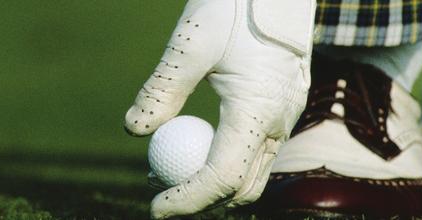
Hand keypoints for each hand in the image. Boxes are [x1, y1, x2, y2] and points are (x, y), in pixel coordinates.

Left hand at [124, 0, 314, 217]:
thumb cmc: (232, 7)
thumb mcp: (189, 46)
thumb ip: (162, 90)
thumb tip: (135, 129)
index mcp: (257, 111)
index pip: (221, 179)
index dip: (186, 200)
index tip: (154, 208)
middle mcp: (279, 122)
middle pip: (241, 187)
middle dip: (199, 199)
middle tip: (156, 192)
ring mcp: (286, 116)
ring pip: (252, 173)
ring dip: (212, 183)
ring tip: (165, 171)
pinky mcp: (283, 106)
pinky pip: (257, 151)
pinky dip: (226, 160)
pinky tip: (192, 143)